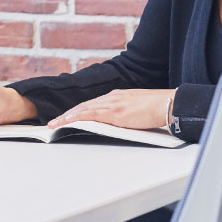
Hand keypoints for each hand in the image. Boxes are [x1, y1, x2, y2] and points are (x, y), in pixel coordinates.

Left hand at [47, 89, 174, 129]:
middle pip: (82, 106)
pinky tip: (68, 121)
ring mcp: (112, 104)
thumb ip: (124, 114)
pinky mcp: (115, 113)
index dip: (76, 111)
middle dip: (66, 114)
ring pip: (83, 110)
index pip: (90, 104)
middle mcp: (111, 98)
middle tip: (52, 122)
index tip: (65, 117)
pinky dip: (77, 117)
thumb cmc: (157, 108)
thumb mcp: (135, 109)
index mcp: (116, 96)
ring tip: (54, 124)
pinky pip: (91, 115)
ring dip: (67, 117)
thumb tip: (116, 123)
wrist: (168, 103)